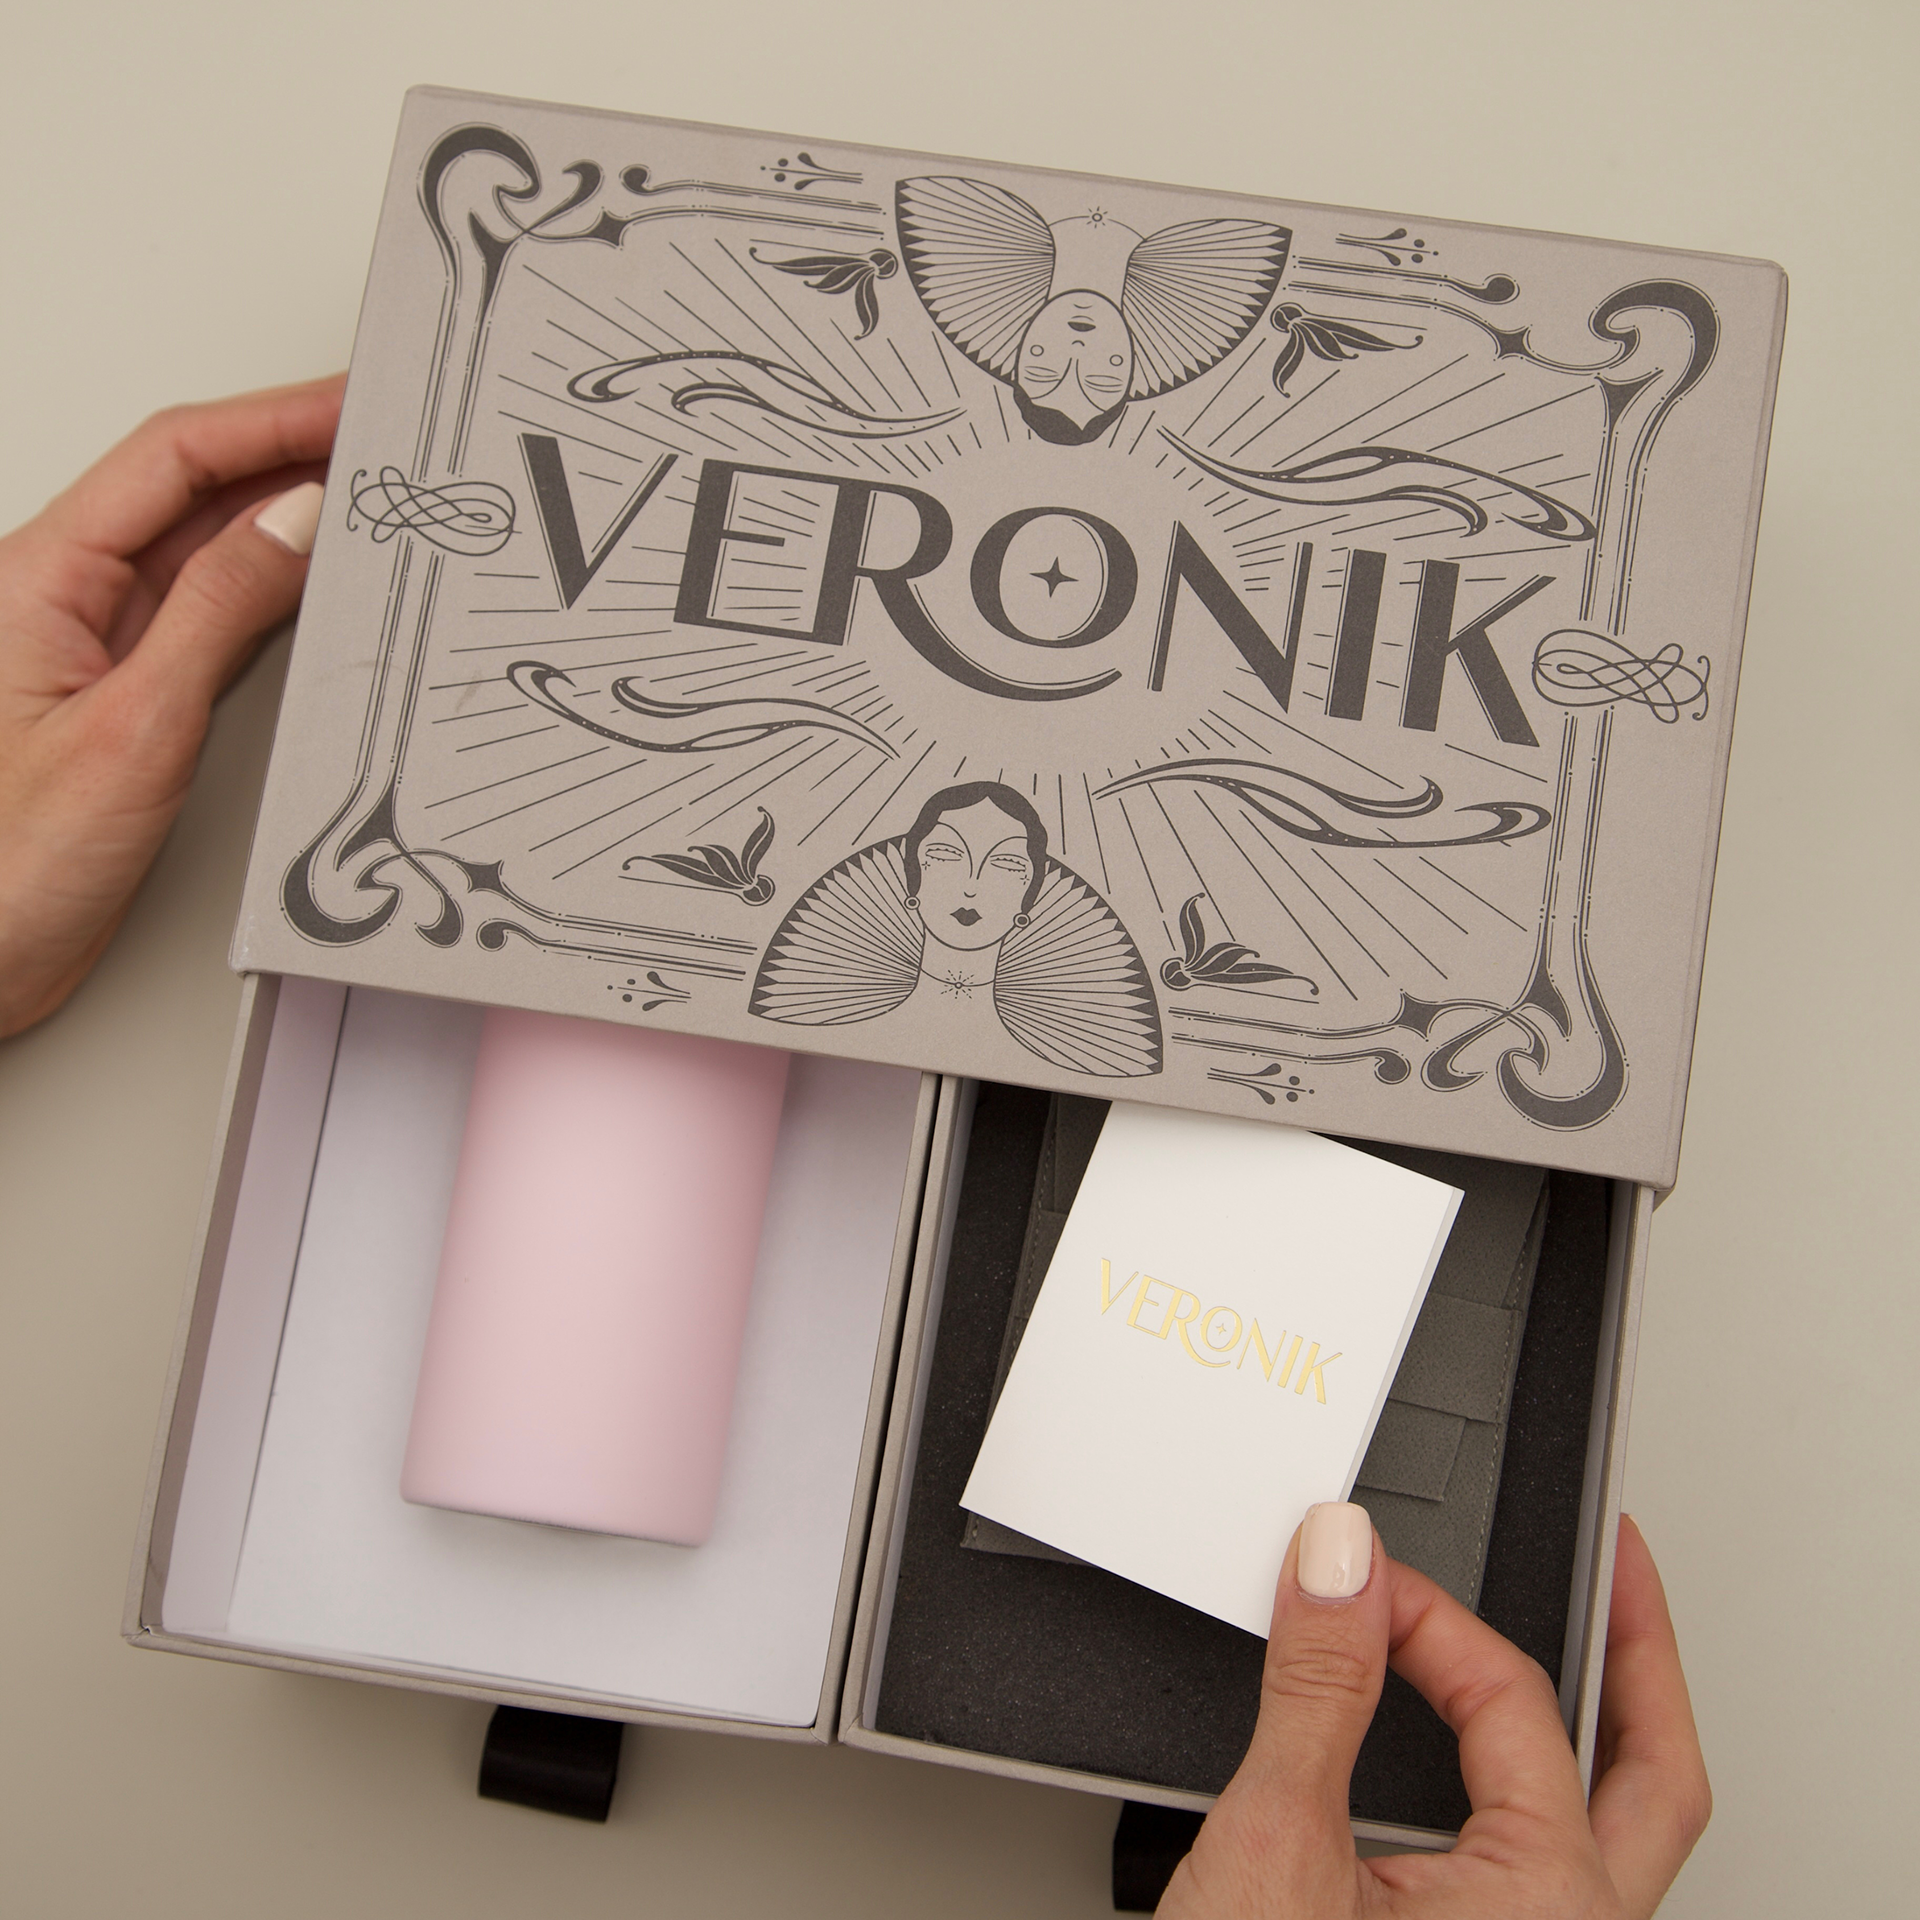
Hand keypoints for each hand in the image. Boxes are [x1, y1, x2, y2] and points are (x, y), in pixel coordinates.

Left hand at [0, 376, 344, 1037]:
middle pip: (190, 486)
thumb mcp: (133, 729)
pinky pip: (207, 612)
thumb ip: (216, 615)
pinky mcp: (124, 693)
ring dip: (285, 513)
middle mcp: (61, 595)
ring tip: (368, 491)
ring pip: (203, 545)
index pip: (173, 458)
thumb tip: (292, 524)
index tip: (351, 399)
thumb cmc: (6, 867)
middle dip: (288, 446)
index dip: (270, 416)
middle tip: (382, 433)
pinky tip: (318, 579)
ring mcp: (93, 642)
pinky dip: (272, 586)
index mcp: (37, 575)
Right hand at [1160, 1510, 1709, 1917]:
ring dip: (1605, 1727)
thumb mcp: (1276, 1853)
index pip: (1512, 1702)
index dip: (1424, 1615)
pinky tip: (1490, 1758)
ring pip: (1620, 1831)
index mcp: (1548, 1915)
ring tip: (1588, 1643)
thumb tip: (1341, 1564)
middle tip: (1620, 1557)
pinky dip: (1538, 1786)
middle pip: (1658, 1773)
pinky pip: (1556, 1871)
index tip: (1346, 1573)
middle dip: (1643, 1652)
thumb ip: (1316, 1691)